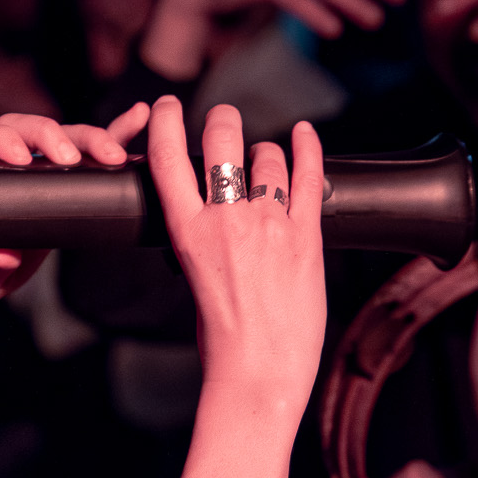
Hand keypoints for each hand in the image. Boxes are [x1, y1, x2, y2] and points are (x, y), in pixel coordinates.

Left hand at [0, 105, 152, 313]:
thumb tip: (1, 255)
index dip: (1, 139)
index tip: (20, 157)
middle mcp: (8, 159)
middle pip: (28, 128)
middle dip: (52, 136)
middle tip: (71, 159)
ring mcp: (43, 166)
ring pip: (65, 135)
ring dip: (91, 137)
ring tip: (114, 155)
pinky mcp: (70, 177)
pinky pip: (93, 149)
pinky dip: (118, 131)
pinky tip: (138, 118)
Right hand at [146, 96, 326, 384]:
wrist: (259, 372)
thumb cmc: (221, 336)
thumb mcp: (194, 275)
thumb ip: (203, 236)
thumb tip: (213, 210)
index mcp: (188, 233)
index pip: (168, 157)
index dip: (167, 121)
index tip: (169, 105)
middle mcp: (227, 221)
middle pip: (222, 139)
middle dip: (222, 120)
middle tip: (223, 120)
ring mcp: (270, 225)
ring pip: (267, 158)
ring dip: (265, 152)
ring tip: (265, 161)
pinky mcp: (306, 236)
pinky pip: (309, 177)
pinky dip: (308, 148)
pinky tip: (305, 134)